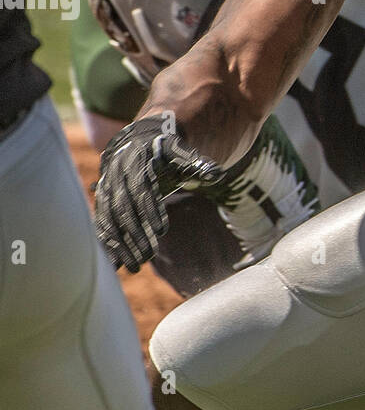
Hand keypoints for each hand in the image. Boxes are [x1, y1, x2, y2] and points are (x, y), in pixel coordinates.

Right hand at [95, 116, 224, 271]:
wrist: (136, 141)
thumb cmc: (165, 149)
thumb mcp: (181, 152)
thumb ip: (197, 163)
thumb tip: (218, 174)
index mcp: (136, 162)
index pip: (142, 189)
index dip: (150, 210)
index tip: (161, 231)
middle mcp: (116, 176)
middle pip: (122, 208)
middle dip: (134, 234)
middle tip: (149, 256)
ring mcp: (106, 190)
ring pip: (108, 220)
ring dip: (120, 245)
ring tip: (135, 268)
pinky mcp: (103, 202)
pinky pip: (101, 224)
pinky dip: (107, 244)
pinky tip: (116, 264)